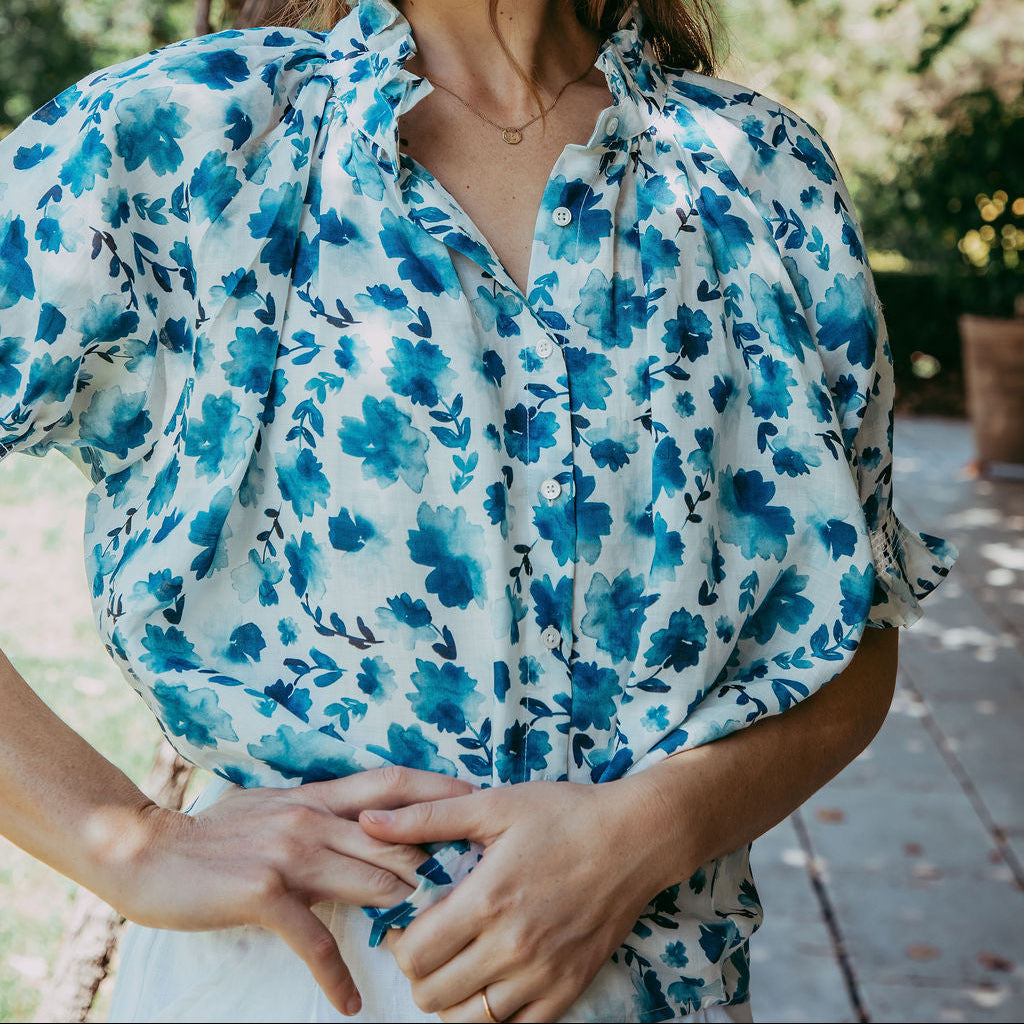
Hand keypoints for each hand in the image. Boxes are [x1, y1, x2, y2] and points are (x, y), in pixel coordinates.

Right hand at [108, 766, 473, 1016]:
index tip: (478, 801)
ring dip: (404, 913)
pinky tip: (350, 1002)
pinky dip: (336, 974)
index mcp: (318, 795)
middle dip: (438, 859)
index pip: (392, 783)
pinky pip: (315, 939)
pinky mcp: (266, 892)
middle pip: (396, 836)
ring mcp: (292, 852)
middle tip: (480, 884)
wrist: (150, 851)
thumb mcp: (275, 807)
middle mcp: (313, 815)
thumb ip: (321, 813)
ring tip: (433, 943)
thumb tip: (365, 824)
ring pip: (372, 881)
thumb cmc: (216, 833)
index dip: (439, 789)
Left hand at [359, 775, 682, 1022]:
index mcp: (486, 901)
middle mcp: (511, 947)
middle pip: (432, 995)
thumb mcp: (494, 804)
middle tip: (429, 945)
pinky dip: (494, 1018)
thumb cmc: (564, 814)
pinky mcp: (569, 989)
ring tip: (457, 967)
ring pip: (469, 1022)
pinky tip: (492, 986)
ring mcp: (542, 975)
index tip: (406, 924)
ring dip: (451, 1001)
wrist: (635, 838)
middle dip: (419, 974)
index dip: (398, 942)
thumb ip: (427, 818)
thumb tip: (368, 821)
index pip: (413, 955)